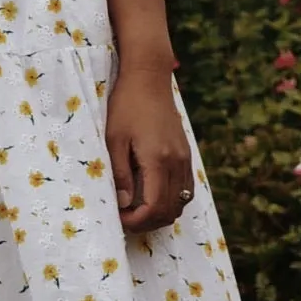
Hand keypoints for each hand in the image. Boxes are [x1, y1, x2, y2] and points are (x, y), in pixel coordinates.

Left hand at [106, 62, 194, 233]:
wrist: (149, 78)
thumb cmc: (126, 106)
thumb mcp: (114, 140)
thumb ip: (120, 174)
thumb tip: (124, 204)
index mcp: (158, 160)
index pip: (155, 206)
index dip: (137, 221)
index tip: (119, 220)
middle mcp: (177, 162)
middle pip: (170, 210)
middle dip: (148, 222)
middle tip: (125, 219)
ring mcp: (185, 159)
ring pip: (182, 202)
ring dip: (160, 213)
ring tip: (137, 210)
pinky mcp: (186, 154)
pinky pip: (186, 189)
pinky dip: (171, 200)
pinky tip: (152, 196)